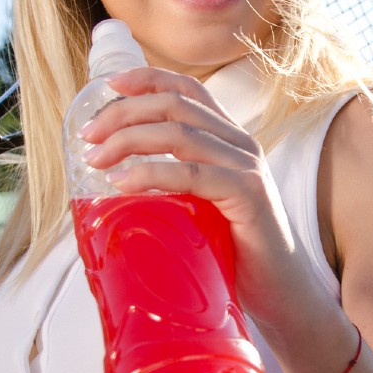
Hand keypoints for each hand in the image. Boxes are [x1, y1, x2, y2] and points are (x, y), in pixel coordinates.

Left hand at [76, 67, 336, 334]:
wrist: (284, 293)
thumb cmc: (236, 254)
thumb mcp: (200, 207)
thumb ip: (172, 187)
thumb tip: (111, 184)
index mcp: (229, 140)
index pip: (188, 90)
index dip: (146, 79)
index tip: (107, 85)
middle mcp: (240, 144)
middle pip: (176, 104)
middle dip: (124, 112)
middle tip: (88, 136)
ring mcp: (246, 167)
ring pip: (179, 133)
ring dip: (128, 139)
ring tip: (95, 159)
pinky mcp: (248, 195)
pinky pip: (192, 174)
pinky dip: (151, 174)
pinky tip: (122, 183)